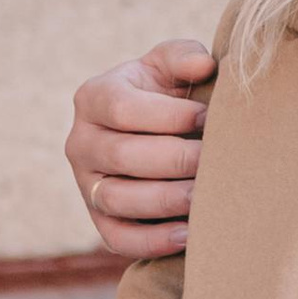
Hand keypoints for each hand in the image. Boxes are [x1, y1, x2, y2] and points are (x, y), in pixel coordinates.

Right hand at [66, 40, 215, 259]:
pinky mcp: (99, 220)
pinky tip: (190, 235)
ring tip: (206, 197)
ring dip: (166, 201)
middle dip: (177, 160)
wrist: (158, 131)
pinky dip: (152, 242)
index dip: (170, 116)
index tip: (208, 119)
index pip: (123, 109)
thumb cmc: (169, 93)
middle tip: (215, 162)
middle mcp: (81, 142)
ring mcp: (86, 184)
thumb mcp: (171, 65)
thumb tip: (202, 65)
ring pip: (118, 200)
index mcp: (93, 97)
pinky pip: (118, 238)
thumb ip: (185, 55)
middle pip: (123, 156)